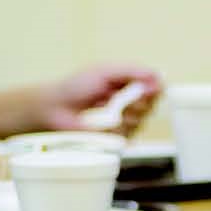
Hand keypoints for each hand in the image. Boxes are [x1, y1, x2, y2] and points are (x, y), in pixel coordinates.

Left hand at [31, 65, 163, 133]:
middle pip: (151, 106)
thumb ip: (132, 72)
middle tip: (122, 101)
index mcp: (127, 84)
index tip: (147, 90)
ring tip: (107, 110)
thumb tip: (157, 76)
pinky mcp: (113, 138)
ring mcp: (121, 121)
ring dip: (125, 116)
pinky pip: (127, 136)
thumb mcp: (105, 72)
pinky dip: (116, 129)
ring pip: (140, 122)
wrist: (54, 108)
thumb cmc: (74, 86)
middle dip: (138, 103)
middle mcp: (127, 103)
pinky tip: (105, 124)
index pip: (154, 88)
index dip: (154, 90)